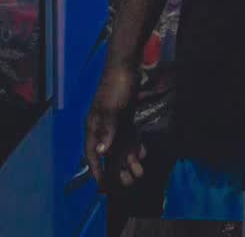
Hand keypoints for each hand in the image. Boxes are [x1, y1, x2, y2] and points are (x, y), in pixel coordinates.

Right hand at [85, 61, 145, 189]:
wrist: (126, 66)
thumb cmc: (116, 87)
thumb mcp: (112, 109)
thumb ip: (107, 131)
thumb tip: (102, 152)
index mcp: (94, 127)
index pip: (92, 154)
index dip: (97, 170)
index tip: (103, 186)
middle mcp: (103, 127)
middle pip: (109, 153)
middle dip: (118, 169)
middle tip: (129, 182)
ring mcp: (115, 122)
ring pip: (121, 146)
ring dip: (129, 159)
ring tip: (139, 172)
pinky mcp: (125, 116)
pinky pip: (128, 136)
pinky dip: (135, 145)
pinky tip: (143, 153)